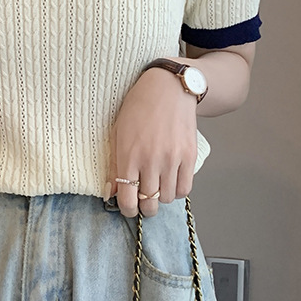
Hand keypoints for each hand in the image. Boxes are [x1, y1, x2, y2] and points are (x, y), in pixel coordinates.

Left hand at [106, 68, 198, 217]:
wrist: (167, 89)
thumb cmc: (137, 109)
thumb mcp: (118, 134)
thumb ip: (114, 166)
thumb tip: (112, 193)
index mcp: (129, 156)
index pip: (128, 199)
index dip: (127, 210)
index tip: (128, 208)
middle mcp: (151, 160)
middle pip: (149, 203)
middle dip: (145, 207)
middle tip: (143, 201)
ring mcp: (172, 159)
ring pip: (167, 198)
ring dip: (161, 197)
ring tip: (157, 186)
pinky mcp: (189, 156)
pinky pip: (185, 189)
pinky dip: (177, 191)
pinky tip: (171, 181)